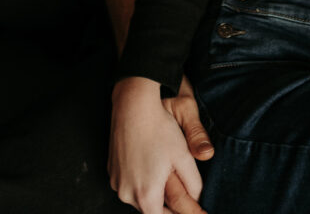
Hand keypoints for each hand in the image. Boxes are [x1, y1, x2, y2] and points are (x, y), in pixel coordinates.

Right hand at [109, 77, 206, 213]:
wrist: (133, 106)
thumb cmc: (160, 130)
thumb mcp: (183, 155)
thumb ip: (193, 182)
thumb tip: (197, 198)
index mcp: (146, 194)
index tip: (188, 210)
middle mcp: (126, 193)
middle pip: (149, 209)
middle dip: (165, 205)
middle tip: (182, 196)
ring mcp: (116, 182)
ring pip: (138, 197)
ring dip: (151, 192)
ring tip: (164, 175)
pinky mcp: (112, 171)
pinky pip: (128, 184)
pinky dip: (140, 181)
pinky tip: (150, 164)